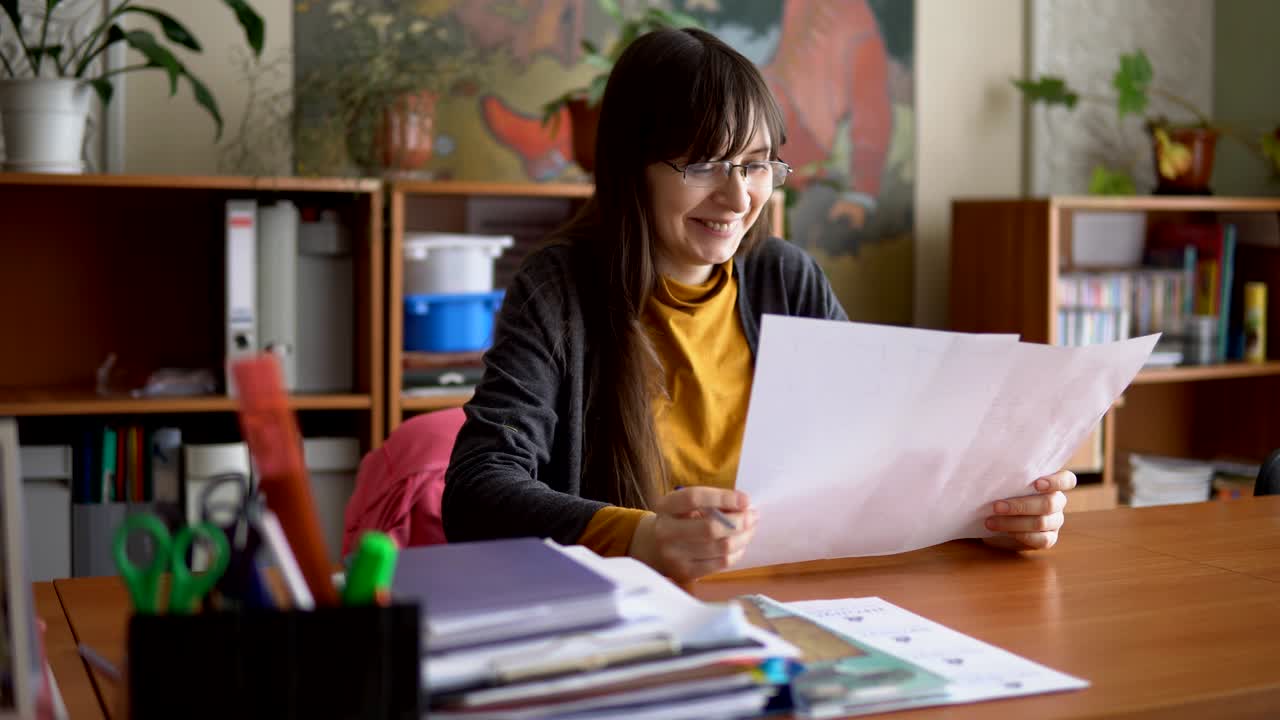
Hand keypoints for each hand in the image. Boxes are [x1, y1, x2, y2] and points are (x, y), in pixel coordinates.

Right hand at [628, 486, 757, 580]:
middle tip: (752, 516)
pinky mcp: (687, 572)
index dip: (723, 498)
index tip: (745, 500)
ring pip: (721, 547)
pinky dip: (737, 552)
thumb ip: (710, 502)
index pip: (694, 498)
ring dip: (743, 537)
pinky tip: (740, 544)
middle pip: (711, 528)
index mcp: (665, 507)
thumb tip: (743, 507)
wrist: (653, 547)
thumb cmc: (678, 520)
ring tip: (750, 528)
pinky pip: (722, 563)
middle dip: (739, 521)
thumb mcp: (684, 505)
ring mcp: (675, 555)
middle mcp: (666, 531)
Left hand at [982, 470, 1075, 550]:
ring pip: (1042, 522)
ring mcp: (1055, 521)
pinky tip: (1007, 533)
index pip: (1067, 480)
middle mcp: (1057, 502)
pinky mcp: (1049, 538)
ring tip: (991, 522)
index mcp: (1052, 485)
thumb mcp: (1006, 485)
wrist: (995, 520)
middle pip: (1049, 503)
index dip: (1056, 482)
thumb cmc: (1001, 495)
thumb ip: (1009, 479)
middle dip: (1020, 506)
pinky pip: (1043, 540)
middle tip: (996, 506)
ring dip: (1014, 522)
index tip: (1037, 484)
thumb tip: (995, 474)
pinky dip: (1023, 536)